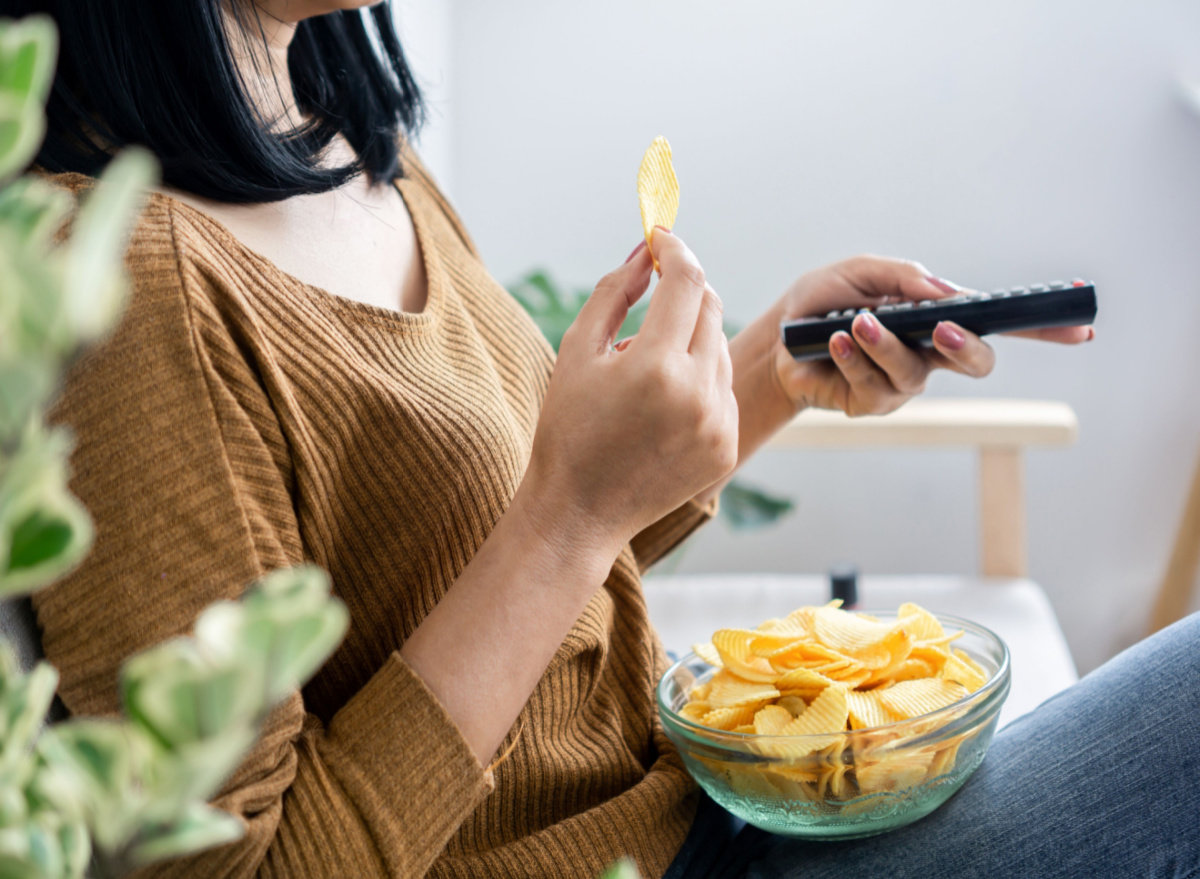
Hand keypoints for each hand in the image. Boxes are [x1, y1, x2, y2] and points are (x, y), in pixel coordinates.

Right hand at [518, 230, 738, 555]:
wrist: (579, 512)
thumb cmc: (568, 428)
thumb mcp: (577, 352)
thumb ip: (614, 292)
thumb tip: (644, 252)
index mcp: (655, 366)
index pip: (686, 280)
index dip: (673, 250)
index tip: (659, 239)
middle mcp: (697, 394)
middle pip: (710, 307)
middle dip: (684, 290)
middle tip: (653, 291)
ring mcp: (718, 424)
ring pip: (719, 348)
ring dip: (689, 338)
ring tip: (644, 370)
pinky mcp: (727, 446)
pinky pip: (723, 389)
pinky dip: (698, 380)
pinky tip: (660, 406)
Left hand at [770, 255, 1093, 415]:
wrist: (777, 339)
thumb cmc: (823, 302)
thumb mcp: (860, 274)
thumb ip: (904, 277)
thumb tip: (947, 292)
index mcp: (938, 318)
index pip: (998, 322)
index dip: (1043, 327)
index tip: (1080, 324)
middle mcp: (930, 354)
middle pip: (977, 362)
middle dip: (964, 347)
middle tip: (939, 329)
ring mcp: (904, 383)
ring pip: (915, 372)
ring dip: (885, 345)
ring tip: (854, 324)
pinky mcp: (872, 403)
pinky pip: (873, 384)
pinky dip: (852, 357)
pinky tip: (835, 342)